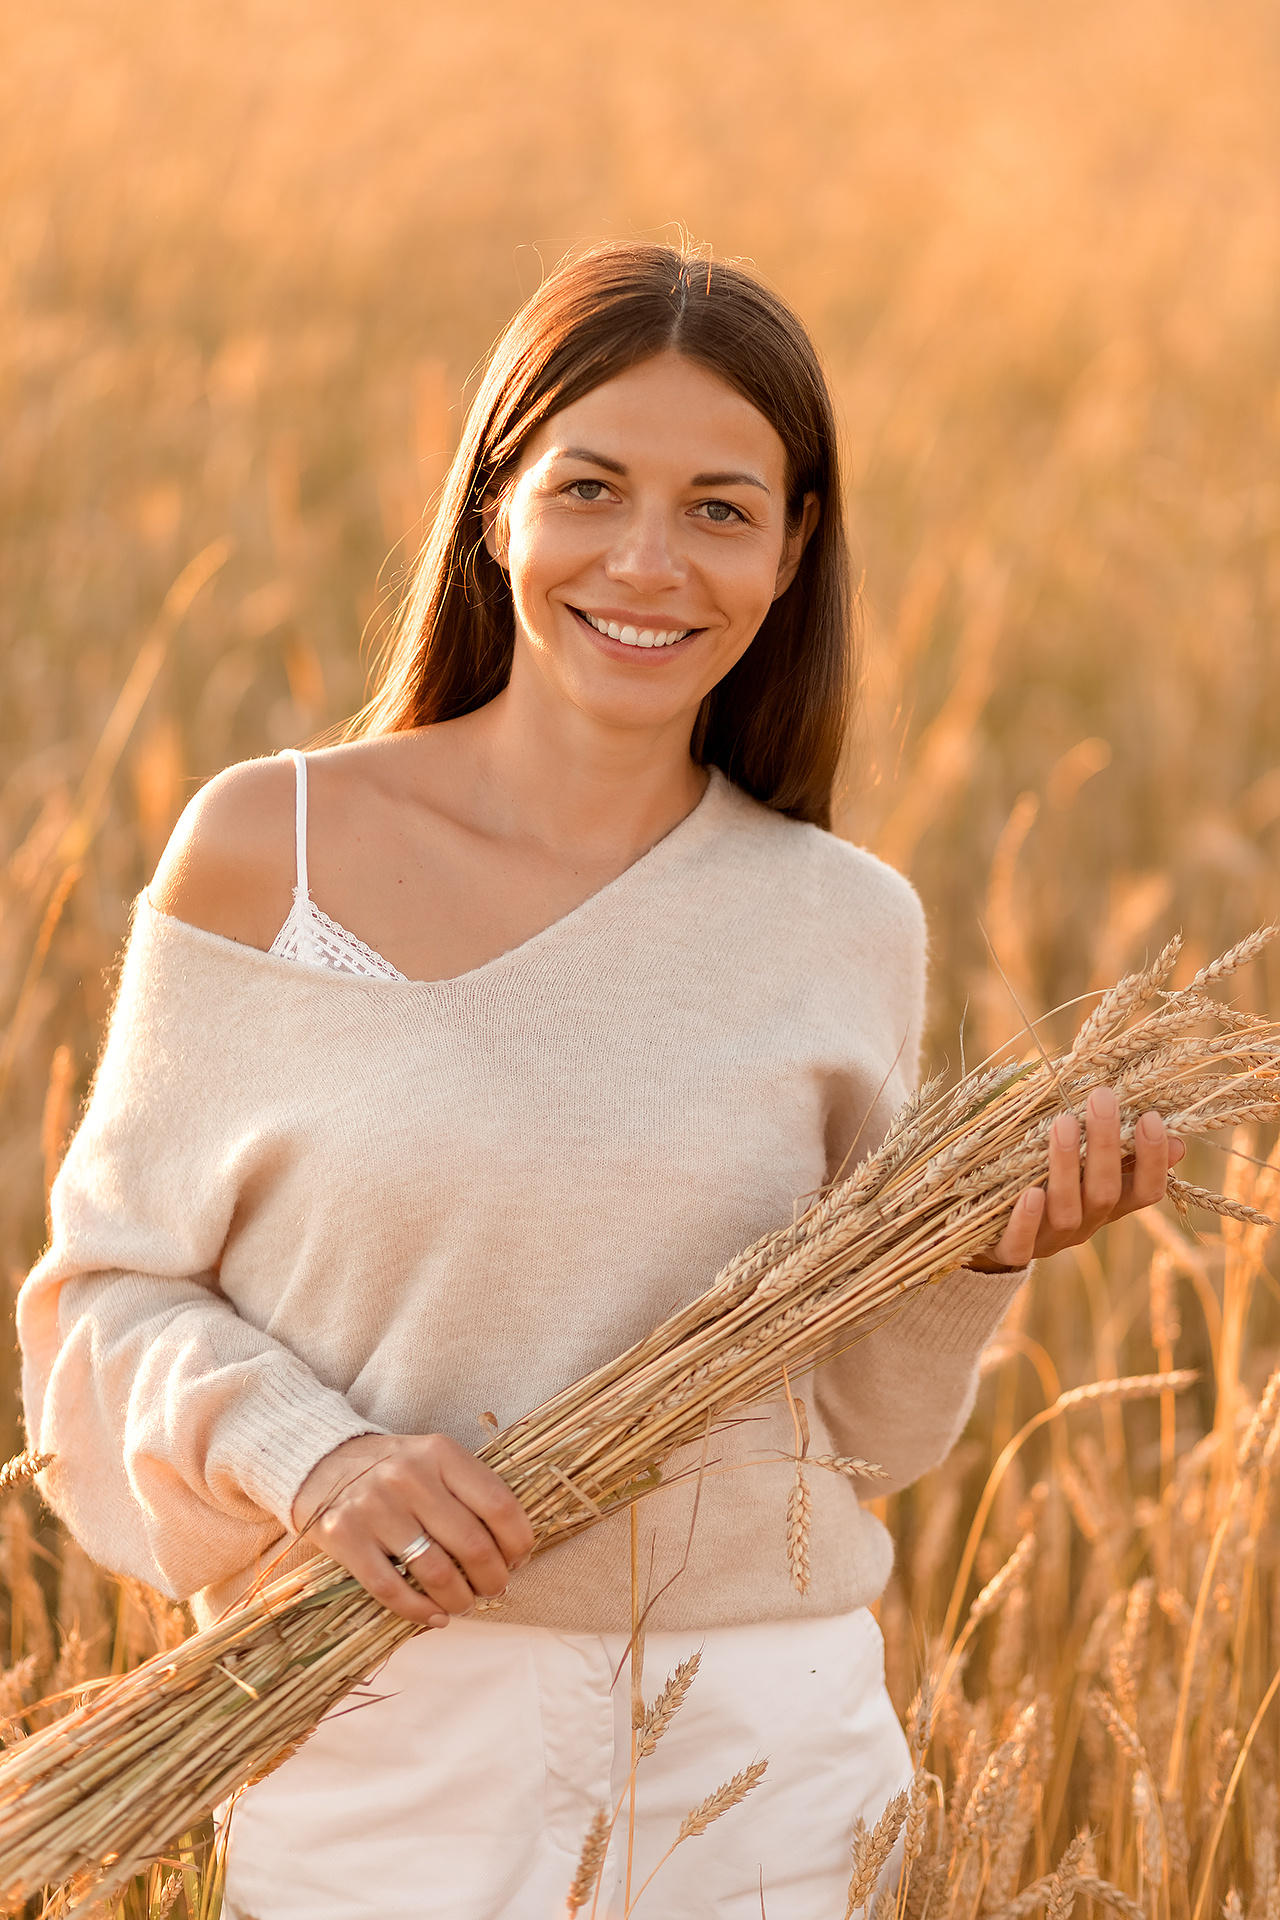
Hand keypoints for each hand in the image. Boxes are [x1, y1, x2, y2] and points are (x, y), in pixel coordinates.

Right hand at [291, 1432, 534, 1629]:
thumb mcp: (434, 1460)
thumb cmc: (394, 1468)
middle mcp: (409, 1477)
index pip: (499, 1504)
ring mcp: (375, 1507)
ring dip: (459, 1600)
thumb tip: (512, 1549)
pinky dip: (420, 1611)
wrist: (321, 1461)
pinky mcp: (345, 1538)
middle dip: (493, 1579)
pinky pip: (391, 1589)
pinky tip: (435, 1617)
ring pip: (435, 1572)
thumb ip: (470, 1491)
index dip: (518, 1541)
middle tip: (494, 1589)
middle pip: (472, 1544)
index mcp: (440, 1453)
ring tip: (464, 1603)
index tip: (518, 1559)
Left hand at [969, 1087, 1185, 1272]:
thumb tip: (1179, 1142)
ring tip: (1064, 1123)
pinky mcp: (1013, 1251)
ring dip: (1067, 1168)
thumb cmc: (1053, 1184)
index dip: (1153, 1159)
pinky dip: (1027, 1220)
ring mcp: (1051, 1239)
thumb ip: (1127, 1156)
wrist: (998, 1235)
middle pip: (1105, 1192)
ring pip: (1067, 1211)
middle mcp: (1087, 1224)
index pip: (1146, 1190)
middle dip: (1106, 1146)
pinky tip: (1030, 1194)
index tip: (1150, 1116)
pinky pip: (1022, 1243)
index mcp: (1110, 1205)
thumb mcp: (1092, 1170)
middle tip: (1102, 1098)